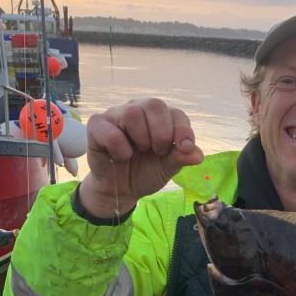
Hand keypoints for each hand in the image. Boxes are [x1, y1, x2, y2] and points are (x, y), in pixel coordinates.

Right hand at [81, 98, 203, 216]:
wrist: (121, 189)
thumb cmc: (146, 172)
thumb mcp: (167, 168)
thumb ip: (181, 158)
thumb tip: (197, 155)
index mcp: (161, 117)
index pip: (176, 113)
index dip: (183, 131)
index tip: (184, 148)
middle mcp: (140, 109)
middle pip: (155, 105)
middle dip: (161, 133)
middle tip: (158, 151)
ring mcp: (117, 114)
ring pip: (133, 113)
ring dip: (141, 139)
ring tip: (138, 152)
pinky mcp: (98, 125)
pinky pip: (111, 130)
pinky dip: (120, 148)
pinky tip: (120, 156)